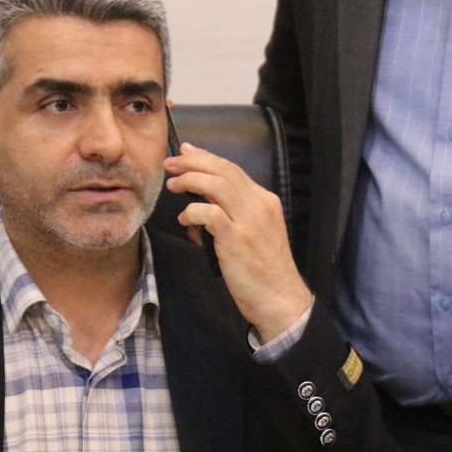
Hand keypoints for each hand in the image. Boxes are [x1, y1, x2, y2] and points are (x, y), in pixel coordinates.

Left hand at [164, 143, 312, 341]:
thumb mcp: (250, 237)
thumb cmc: (264, 273)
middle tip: (171, 163)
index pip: (233, 169)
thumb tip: (194, 217)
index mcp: (265, 201)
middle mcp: (259, 205)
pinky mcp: (236, 238)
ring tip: (173, 184)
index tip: (186, 151)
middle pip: (223, 170)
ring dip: (190, 180)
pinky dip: (192, 211)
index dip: (206, 157)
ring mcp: (249, 220)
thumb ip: (226, 221)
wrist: (280, 299)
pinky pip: (209, 213)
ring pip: (216, 184)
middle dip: (193, 162)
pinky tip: (185, 219)